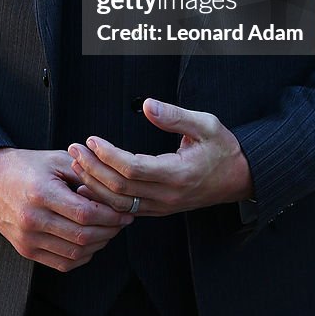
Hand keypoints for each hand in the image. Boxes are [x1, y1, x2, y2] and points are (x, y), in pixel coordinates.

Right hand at [0, 147, 133, 271]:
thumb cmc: (27, 166)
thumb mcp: (56, 160)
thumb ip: (85, 174)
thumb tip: (113, 191)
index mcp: (41, 194)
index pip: (85, 213)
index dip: (110, 216)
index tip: (125, 212)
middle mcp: (32, 219)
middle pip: (82, 236)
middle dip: (109, 231)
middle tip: (122, 222)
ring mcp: (27, 239)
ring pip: (74, 253)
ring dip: (98, 245)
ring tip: (109, 231)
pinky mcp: (25, 250)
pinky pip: (61, 263)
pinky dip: (81, 256)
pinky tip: (91, 243)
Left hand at [68, 99, 252, 216]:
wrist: (239, 178)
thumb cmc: (223, 149)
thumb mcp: (206, 124)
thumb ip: (175, 115)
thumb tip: (148, 105)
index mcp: (177, 174)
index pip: (132, 169)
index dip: (108, 155)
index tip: (92, 140)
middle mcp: (167, 196)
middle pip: (119, 188)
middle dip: (92, 168)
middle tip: (74, 149)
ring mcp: (162, 206)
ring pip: (118, 204)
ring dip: (93, 184)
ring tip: (76, 164)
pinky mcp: (158, 209)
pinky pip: (125, 210)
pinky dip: (104, 199)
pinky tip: (88, 186)